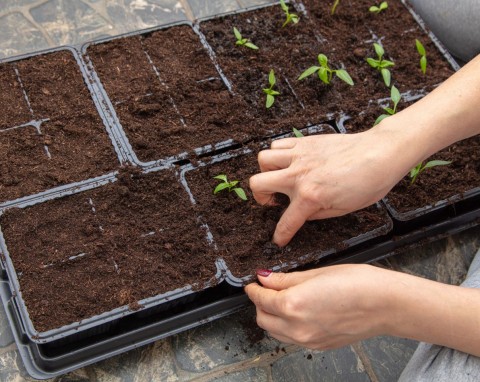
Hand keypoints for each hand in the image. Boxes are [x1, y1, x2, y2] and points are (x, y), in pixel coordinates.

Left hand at [244, 265, 391, 349]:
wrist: (386, 304)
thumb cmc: (357, 283)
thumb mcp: (316, 273)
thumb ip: (286, 279)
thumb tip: (265, 278)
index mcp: (293, 305)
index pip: (260, 299)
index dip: (253, 288)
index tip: (253, 282)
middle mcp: (297, 327)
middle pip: (263, 319)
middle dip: (260, 304)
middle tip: (266, 289)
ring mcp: (308, 341)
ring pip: (275, 333)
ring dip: (271, 317)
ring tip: (281, 300)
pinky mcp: (319, 346)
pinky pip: (292, 339)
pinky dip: (286, 327)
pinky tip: (298, 313)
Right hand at [249, 128, 407, 245]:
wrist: (382, 153)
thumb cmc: (369, 182)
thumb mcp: (343, 210)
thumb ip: (316, 213)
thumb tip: (303, 213)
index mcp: (310, 196)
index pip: (286, 222)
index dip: (280, 235)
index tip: (279, 239)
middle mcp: (299, 174)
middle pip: (258, 183)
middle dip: (261, 196)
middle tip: (274, 200)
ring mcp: (300, 155)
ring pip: (264, 159)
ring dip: (267, 170)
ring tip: (280, 177)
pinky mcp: (305, 142)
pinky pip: (278, 144)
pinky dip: (278, 153)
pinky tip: (290, 161)